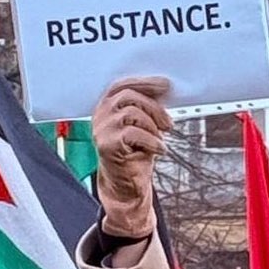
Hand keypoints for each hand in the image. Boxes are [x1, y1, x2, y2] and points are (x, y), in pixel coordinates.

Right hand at [92, 76, 172, 238]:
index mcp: (107, 106)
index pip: (123, 85)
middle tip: (168, 124)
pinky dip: (152, 141)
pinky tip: (159, 150)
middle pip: (129, 96)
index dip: (145, 83)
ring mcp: (101, 129)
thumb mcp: (144, 126)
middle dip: (155, 108)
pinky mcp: (106, 144)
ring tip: (159, 141)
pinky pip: (134, 133)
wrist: (126, 185)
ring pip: (132, 113)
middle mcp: (100, 114)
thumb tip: (165, 88)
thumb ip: (148, 108)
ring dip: (153, 128)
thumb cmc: (134, 156)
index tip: (165, 85)